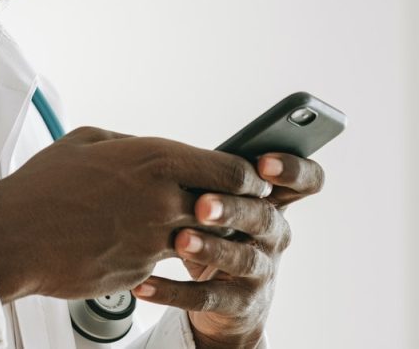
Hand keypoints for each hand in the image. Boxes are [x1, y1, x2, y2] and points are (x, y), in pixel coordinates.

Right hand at [0, 127, 273, 302]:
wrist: (13, 236)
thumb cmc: (42, 185)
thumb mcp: (87, 141)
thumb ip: (130, 142)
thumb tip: (150, 147)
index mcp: (154, 158)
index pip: (231, 170)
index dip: (246, 178)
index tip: (245, 181)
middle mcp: (163, 198)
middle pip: (228, 209)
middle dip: (232, 211)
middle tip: (227, 210)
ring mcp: (154, 239)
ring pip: (202, 240)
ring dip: (199, 236)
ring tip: (180, 229)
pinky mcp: (141, 270)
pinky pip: (165, 262)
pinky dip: (159, 255)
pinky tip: (135, 246)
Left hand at [131, 153, 325, 348]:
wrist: (224, 298)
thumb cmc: (217, 230)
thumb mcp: (221, 202)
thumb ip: (211, 176)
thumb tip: (166, 147)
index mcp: (272, 201)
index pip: (305, 181)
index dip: (292, 170)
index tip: (263, 164)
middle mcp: (274, 234)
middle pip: (264, 216)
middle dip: (233, 208)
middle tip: (201, 205)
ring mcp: (261, 271)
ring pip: (241, 258)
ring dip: (209, 249)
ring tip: (179, 241)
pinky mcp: (240, 303)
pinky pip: (207, 297)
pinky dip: (173, 291)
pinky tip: (144, 284)